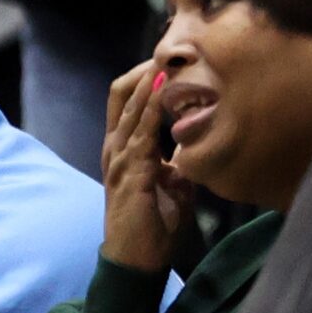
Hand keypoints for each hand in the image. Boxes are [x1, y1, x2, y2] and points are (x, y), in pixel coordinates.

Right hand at [98, 61, 191, 274]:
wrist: (135, 260)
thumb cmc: (153, 227)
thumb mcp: (172, 187)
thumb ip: (178, 165)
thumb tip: (197, 150)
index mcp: (123, 149)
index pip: (126, 101)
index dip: (144, 79)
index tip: (168, 61)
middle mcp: (114, 148)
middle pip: (120, 94)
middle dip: (143, 72)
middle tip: (167, 52)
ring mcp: (118, 159)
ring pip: (127, 109)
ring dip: (147, 84)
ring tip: (163, 62)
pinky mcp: (129, 173)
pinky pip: (139, 135)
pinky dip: (149, 111)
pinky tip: (161, 92)